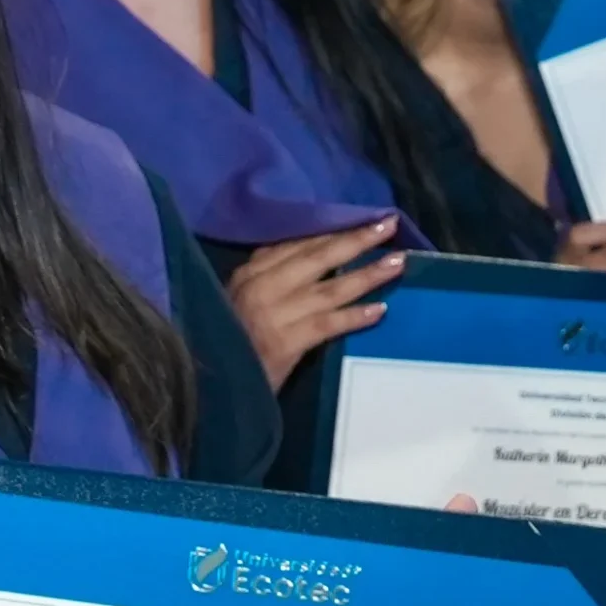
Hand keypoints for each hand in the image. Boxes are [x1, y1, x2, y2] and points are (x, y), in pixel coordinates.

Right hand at [226, 218, 403, 390]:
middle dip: (356, 240)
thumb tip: (314, 258)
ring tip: (397, 263)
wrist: (208, 387)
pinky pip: (327, 325)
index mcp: (249, 272)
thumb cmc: (228, 343)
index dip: (334, 230)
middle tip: (389, 225)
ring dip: (366, 275)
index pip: (298, 244)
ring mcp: (273, 314)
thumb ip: (269, 279)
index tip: (364, 219)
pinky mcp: (284, 343)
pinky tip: (380, 309)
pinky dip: (354, 316)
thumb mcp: (239, 301)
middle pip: (318, 257)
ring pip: (329, 288)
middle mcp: (260, 286)